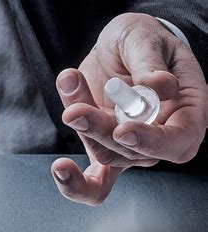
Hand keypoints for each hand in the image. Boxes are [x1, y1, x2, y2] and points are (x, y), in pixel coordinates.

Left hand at [51, 13, 206, 204]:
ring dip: (82, 125)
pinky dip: (74, 181)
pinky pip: (92, 179)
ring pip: (104, 153)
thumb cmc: (141, 41)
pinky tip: (60, 168)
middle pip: (132, 152)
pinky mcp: (102, 146)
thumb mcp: (145, 38)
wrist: (118, 46)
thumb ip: (150, 62)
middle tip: (75, 110)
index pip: (178, 141)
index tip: (124, 129)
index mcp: (185, 112)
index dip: (152, 142)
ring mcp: (128, 146)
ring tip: (70, 82)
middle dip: (100, 130)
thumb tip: (160, 86)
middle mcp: (158, 136)